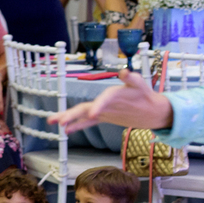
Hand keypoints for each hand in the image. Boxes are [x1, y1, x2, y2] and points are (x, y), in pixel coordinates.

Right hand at [50, 70, 168, 133]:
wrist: (150, 107)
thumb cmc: (145, 94)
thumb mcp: (141, 85)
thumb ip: (132, 78)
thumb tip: (124, 71)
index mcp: (111, 93)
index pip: (102, 99)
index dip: (97, 106)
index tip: (92, 115)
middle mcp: (103, 101)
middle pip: (84, 107)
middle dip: (71, 114)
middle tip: (60, 121)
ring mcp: (101, 109)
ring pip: (81, 114)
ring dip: (68, 118)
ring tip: (53, 122)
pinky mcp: (103, 117)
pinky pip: (88, 122)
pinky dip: (78, 126)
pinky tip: (67, 131)